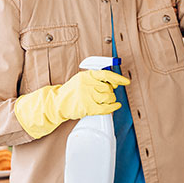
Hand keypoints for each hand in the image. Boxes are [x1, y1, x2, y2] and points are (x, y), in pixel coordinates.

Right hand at [14, 70, 130, 138]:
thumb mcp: (82, 80)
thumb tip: (114, 84)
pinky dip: (112, 107)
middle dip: (110, 92)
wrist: (57, 102)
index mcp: (87, 75)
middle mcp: (87, 84)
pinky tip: (115, 106)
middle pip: (108, 88)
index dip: (118, 78)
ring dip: (110, 100)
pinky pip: (105, 108)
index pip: (106, 74)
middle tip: (107, 95)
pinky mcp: (87, 107)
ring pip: (108, 97)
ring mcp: (87, 96)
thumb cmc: (72, 91)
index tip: (126, 82)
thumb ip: (96, 79)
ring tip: (105, 100)